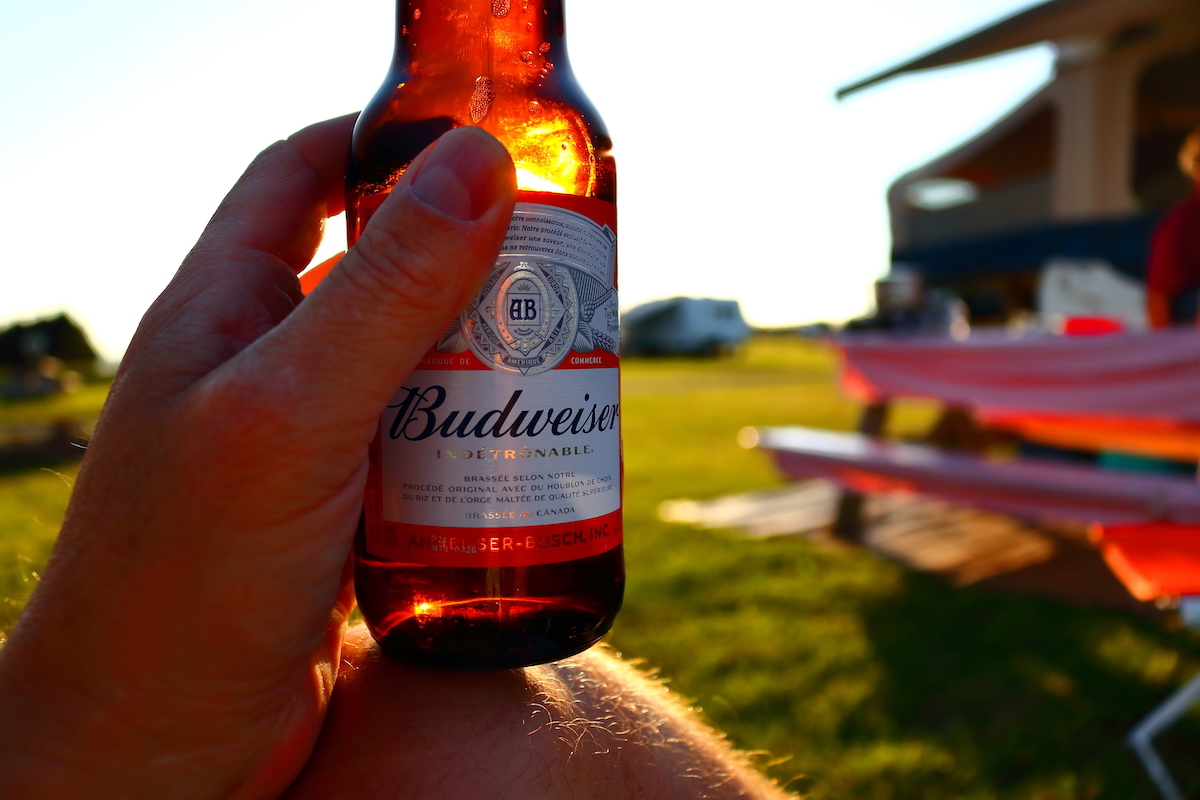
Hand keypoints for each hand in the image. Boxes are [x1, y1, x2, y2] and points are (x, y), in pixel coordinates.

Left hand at [0, 119, 516, 798]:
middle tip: (556, 261)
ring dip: (482, 359)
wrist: (153, 754)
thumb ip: (384, 291)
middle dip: (466, 259)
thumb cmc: (185, 582)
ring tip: (565, 361)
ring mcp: (302, 444)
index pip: (300, 175)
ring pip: (410, 367)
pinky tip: (526, 457)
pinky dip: (475, 442)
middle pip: (376, 272)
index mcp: (224, 309)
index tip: (479, 141)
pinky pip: (421, 451)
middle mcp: (260, 365)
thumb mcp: (292, 414)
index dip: (382, 139)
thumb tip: (479, 161)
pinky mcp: (342, 515)